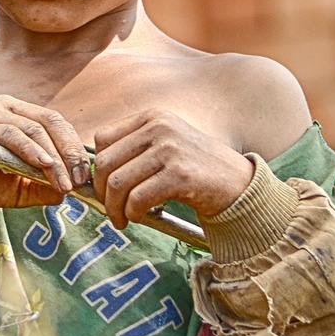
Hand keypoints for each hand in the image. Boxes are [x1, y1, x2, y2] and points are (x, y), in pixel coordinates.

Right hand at [0, 95, 91, 213]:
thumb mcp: (20, 188)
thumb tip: (71, 191)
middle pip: (50, 121)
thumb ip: (44, 187)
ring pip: (34, 128)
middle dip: (69, 152)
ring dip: (53, 157)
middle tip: (78, 179)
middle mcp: (8, 107)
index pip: (57, 123)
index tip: (85, 175)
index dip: (74, 147)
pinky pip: (11, 134)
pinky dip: (30, 150)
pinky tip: (43, 165)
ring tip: (63, 181)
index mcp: (21, 115)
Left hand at [93, 110, 254, 228]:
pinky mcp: (180, 174)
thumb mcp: (167, 145)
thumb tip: (95, 174)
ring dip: (114, 207)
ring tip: (121, 219)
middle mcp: (159, 127)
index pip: (103, 138)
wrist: (239, 184)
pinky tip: (138, 218)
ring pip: (119, 182)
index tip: (104, 188)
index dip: (97, 167)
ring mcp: (170, 149)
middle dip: (101, 192)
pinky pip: (138, 198)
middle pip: (106, 162)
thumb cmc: (198, 169)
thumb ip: (136, 150)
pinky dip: (132, 213)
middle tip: (109, 210)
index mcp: (152, 117)